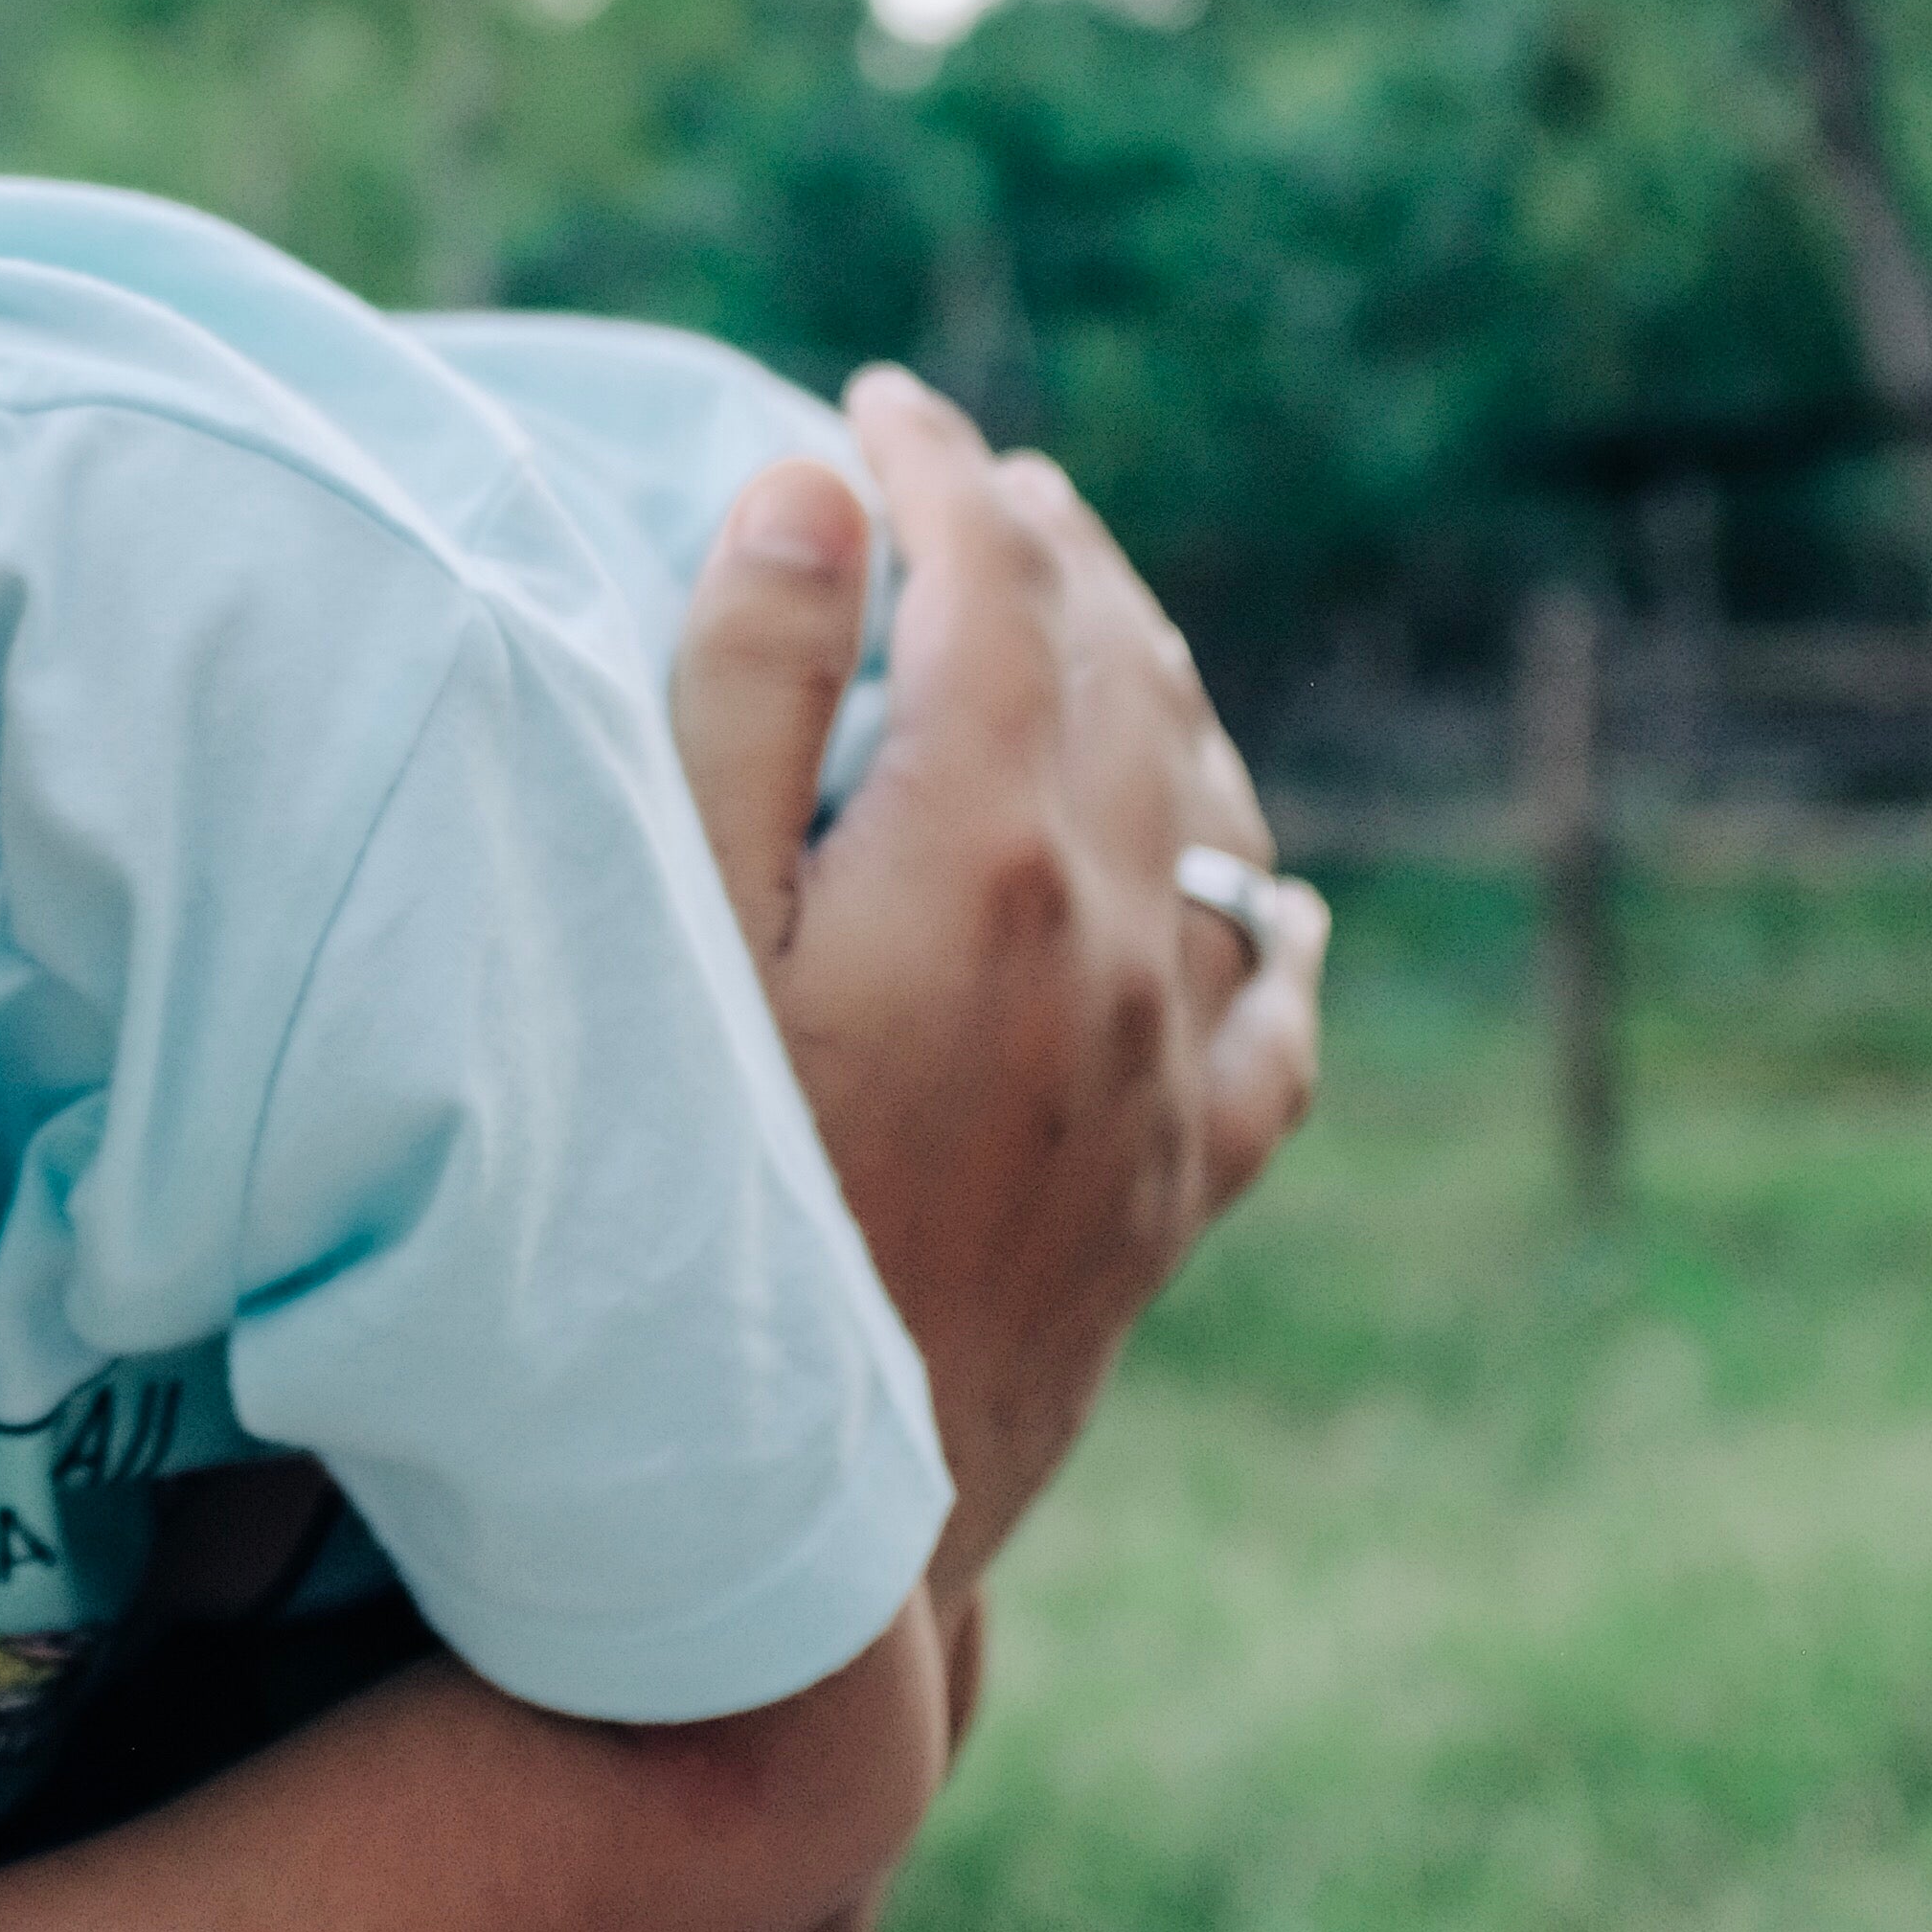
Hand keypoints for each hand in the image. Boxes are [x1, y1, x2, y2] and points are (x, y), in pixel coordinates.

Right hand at [665, 365, 1327, 1589]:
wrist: (796, 1529)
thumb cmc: (679, 1211)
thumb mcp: (661, 933)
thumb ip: (739, 698)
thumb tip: (818, 491)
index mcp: (986, 854)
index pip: (996, 586)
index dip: (936, 469)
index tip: (875, 402)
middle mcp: (1111, 946)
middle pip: (1122, 674)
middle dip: (1049, 547)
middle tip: (976, 478)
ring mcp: (1161, 1073)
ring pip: (1214, 821)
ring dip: (1162, 688)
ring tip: (1100, 616)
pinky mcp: (1174, 1190)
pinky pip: (1270, 1021)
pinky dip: (1268, 925)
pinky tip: (1268, 900)